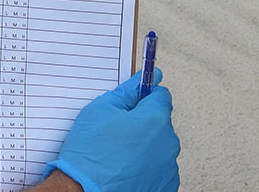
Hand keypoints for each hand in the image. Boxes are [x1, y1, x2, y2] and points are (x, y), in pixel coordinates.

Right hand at [46, 70, 179, 191]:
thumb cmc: (90, 156)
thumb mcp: (101, 109)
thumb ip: (128, 90)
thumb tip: (148, 77)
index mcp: (156, 120)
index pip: (161, 95)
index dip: (144, 96)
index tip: (133, 100)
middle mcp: (168, 144)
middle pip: (159, 122)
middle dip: (142, 123)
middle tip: (117, 131)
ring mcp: (168, 169)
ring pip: (158, 147)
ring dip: (144, 147)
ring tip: (118, 155)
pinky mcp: (164, 187)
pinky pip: (157, 169)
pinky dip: (144, 168)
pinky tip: (124, 170)